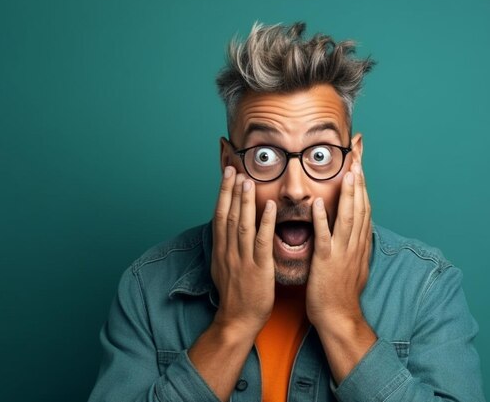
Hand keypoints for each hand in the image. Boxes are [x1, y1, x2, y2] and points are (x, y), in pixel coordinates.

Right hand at [210, 166, 276, 335]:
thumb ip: (227, 246)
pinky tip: (269, 207)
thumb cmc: (236, 294)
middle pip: (229, 215)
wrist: (238, 320)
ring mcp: (242, 259)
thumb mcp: (224, 267)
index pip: (220, 215)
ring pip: (242, 225)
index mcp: (221, 250)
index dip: (223, 193)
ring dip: (244, 201)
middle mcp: (229, 251)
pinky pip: (262, 242)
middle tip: (235, 168)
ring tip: (247, 180)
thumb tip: (227, 228)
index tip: (227, 173)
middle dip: (231, 190)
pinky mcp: (258, 269)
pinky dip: (265, 223)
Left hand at [306, 162, 371, 328]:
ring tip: (347, 173)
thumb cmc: (342, 293)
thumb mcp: (355, 265)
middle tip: (358, 158)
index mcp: (359, 244)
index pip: (364, 208)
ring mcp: (342, 253)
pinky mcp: (326, 262)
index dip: (363, 186)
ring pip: (348, 218)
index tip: (360, 166)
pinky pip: (324, 237)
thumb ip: (356, 245)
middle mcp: (354, 245)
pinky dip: (322, 219)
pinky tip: (318, 202)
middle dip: (359, 182)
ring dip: (348, 194)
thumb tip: (359, 231)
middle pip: (360, 208)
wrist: (338, 317)